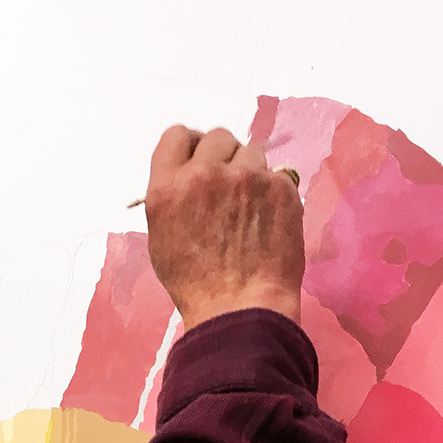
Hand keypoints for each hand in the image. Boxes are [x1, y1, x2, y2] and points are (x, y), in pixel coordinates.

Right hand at [144, 126, 303, 329]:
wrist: (239, 307)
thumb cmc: (194, 283)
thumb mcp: (162, 237)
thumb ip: (173, 196)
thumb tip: (190, 175)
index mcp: (167, 187)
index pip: (177, 135)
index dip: (190, 146)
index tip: (199, 161)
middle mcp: (204, 173)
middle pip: (217, 136)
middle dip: (222, 156)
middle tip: (227, 186)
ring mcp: (246, 176)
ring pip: (250, 152)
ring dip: (249, 171)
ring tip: (250, 206)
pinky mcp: (280, 186)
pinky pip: (276, 174)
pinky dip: (273, 192)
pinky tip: (268, 219)